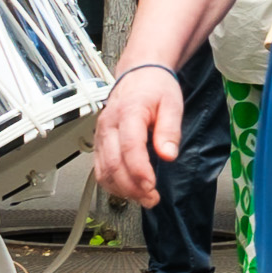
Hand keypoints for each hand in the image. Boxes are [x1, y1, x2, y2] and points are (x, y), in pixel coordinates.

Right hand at [91, 61, 181, 205]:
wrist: (138, 74)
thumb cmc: (155, 87)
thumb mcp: (172, 103)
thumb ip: (170, 130)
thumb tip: (168, 155)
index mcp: (128, 112)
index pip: (129, 147)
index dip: (139, 171)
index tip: (151, 186)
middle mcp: (109, 124)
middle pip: (113, 163)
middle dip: (132, 187)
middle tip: (152, 198)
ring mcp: (101, 134)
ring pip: (103, 170)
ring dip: (122, 189)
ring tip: (143, 197)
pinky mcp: (99, 142)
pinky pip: (99, 168)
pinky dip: (112, 184)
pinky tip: (128, 190)